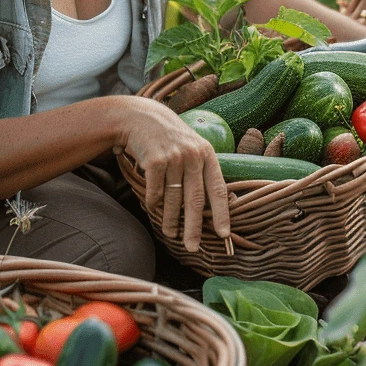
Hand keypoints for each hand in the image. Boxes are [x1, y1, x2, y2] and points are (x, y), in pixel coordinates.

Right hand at [114, 98, 230, 251]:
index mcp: (207, 154)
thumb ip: (201, 171)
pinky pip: (155, 191)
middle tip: (192, 247)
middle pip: (195, 200)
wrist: (142, 117)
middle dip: (194, 227)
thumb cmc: (170, 138)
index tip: (224, 234)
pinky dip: (154, 203)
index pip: (218, 189)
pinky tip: (153, 209)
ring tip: (171, 233)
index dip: (222, 213)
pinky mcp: (154, 160)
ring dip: (170, 220)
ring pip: (173, 199)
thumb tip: (212, 206)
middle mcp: (193, 155)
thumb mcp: (192, 148)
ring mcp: (173, 157)